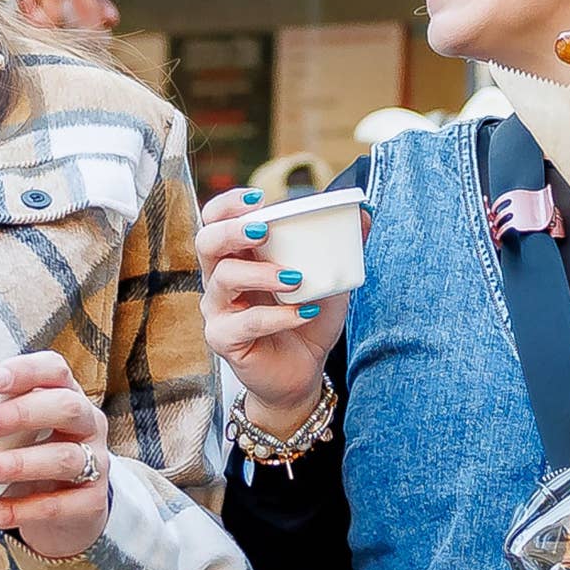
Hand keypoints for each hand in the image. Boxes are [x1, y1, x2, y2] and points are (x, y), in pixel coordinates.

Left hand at [0, 351, 114, 558]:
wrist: (65, 513)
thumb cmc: (24, 461)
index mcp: (62, 396)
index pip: (55, 370)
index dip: (27, 370)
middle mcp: (86, 424)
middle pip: (66, 406)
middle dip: (21, 413)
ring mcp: (94, 463)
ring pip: (65, 458)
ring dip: (16, 464)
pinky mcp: (90, 503)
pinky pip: (56, 506)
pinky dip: (15, 510)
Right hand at [195, 187, 347, 428]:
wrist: (302, 371)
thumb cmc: (306, 319)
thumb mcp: (327, 280)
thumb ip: (340, 248)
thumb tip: (363, 215)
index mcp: (238, 256)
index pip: (214, 219)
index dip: (229, 204)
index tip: (259, 198)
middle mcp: (219, 279)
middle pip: (206, 242)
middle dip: (233, 230)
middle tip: (266, 230)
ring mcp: (218, 310)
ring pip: (224, 279)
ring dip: (262, 273)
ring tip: (296, 278)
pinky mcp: (224, 340)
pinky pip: (246, 323)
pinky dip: (279, 316)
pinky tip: (304, 313)